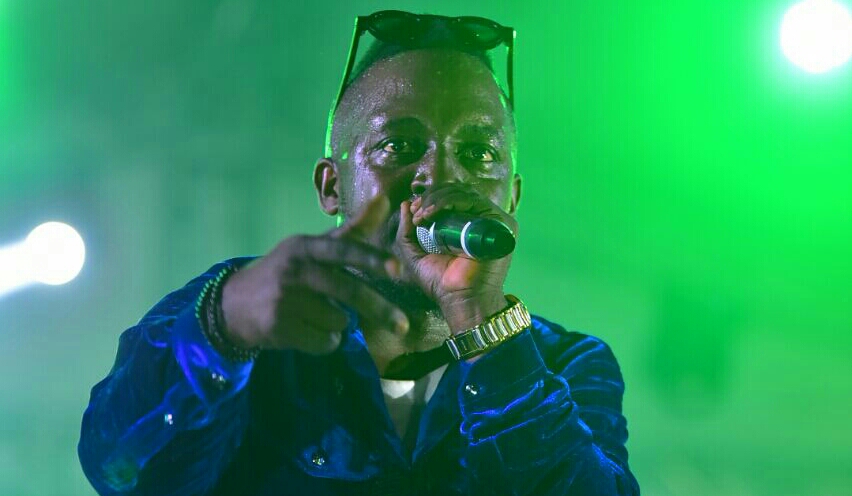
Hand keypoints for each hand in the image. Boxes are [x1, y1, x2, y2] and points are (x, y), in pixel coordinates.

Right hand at [219, 196, 409, 354]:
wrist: (233, 305)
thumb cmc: (286, 274)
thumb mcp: (313, 247)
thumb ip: (352, 230)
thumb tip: (385, 199)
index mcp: (306, 246)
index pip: (343, 250)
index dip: (371, 260)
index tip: (396, 270)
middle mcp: (295, 268)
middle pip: (348, 291)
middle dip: (380, 310)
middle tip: (403, 326)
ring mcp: (284, 298)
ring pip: (339, 321)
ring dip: (338, 326)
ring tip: (315, 316)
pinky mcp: (278, 326)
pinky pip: (323, 342)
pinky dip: (323, 342)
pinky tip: (305, 331)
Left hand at [395, 183, 517, 332]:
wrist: (460, 300)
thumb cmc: (441, 282)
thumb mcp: (415, 254)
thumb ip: (407, 231)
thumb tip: (405, 203)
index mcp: (467, 223)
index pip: (451, 197)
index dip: (430, 198)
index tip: (412, 211)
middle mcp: (482, 219)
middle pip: (457, 191)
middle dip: (431, 197)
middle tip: (415, 211)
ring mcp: (492, 220)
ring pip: (464, 193)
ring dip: (437, 199)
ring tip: (421, 214)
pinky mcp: (499, 224)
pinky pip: (474, 202)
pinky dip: (450, 202)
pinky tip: (432, 214)